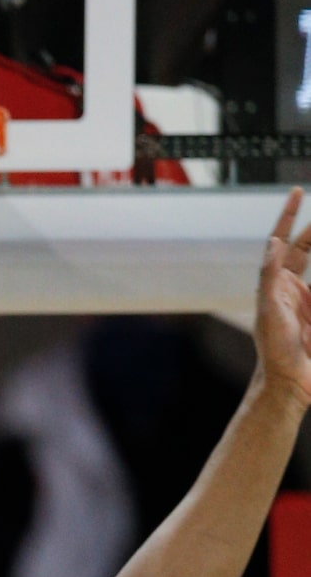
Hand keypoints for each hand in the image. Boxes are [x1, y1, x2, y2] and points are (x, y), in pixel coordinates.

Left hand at [254, 189, 310, 408]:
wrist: (289, 384)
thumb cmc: (274, 352)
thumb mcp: (270, 311)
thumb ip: (270, 276)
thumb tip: (273, 243)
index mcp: (276, 284)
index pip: (284, 242)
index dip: (289, 216)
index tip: (297, 191)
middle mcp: (292, 288)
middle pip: (307, 248)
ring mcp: (309, 301)